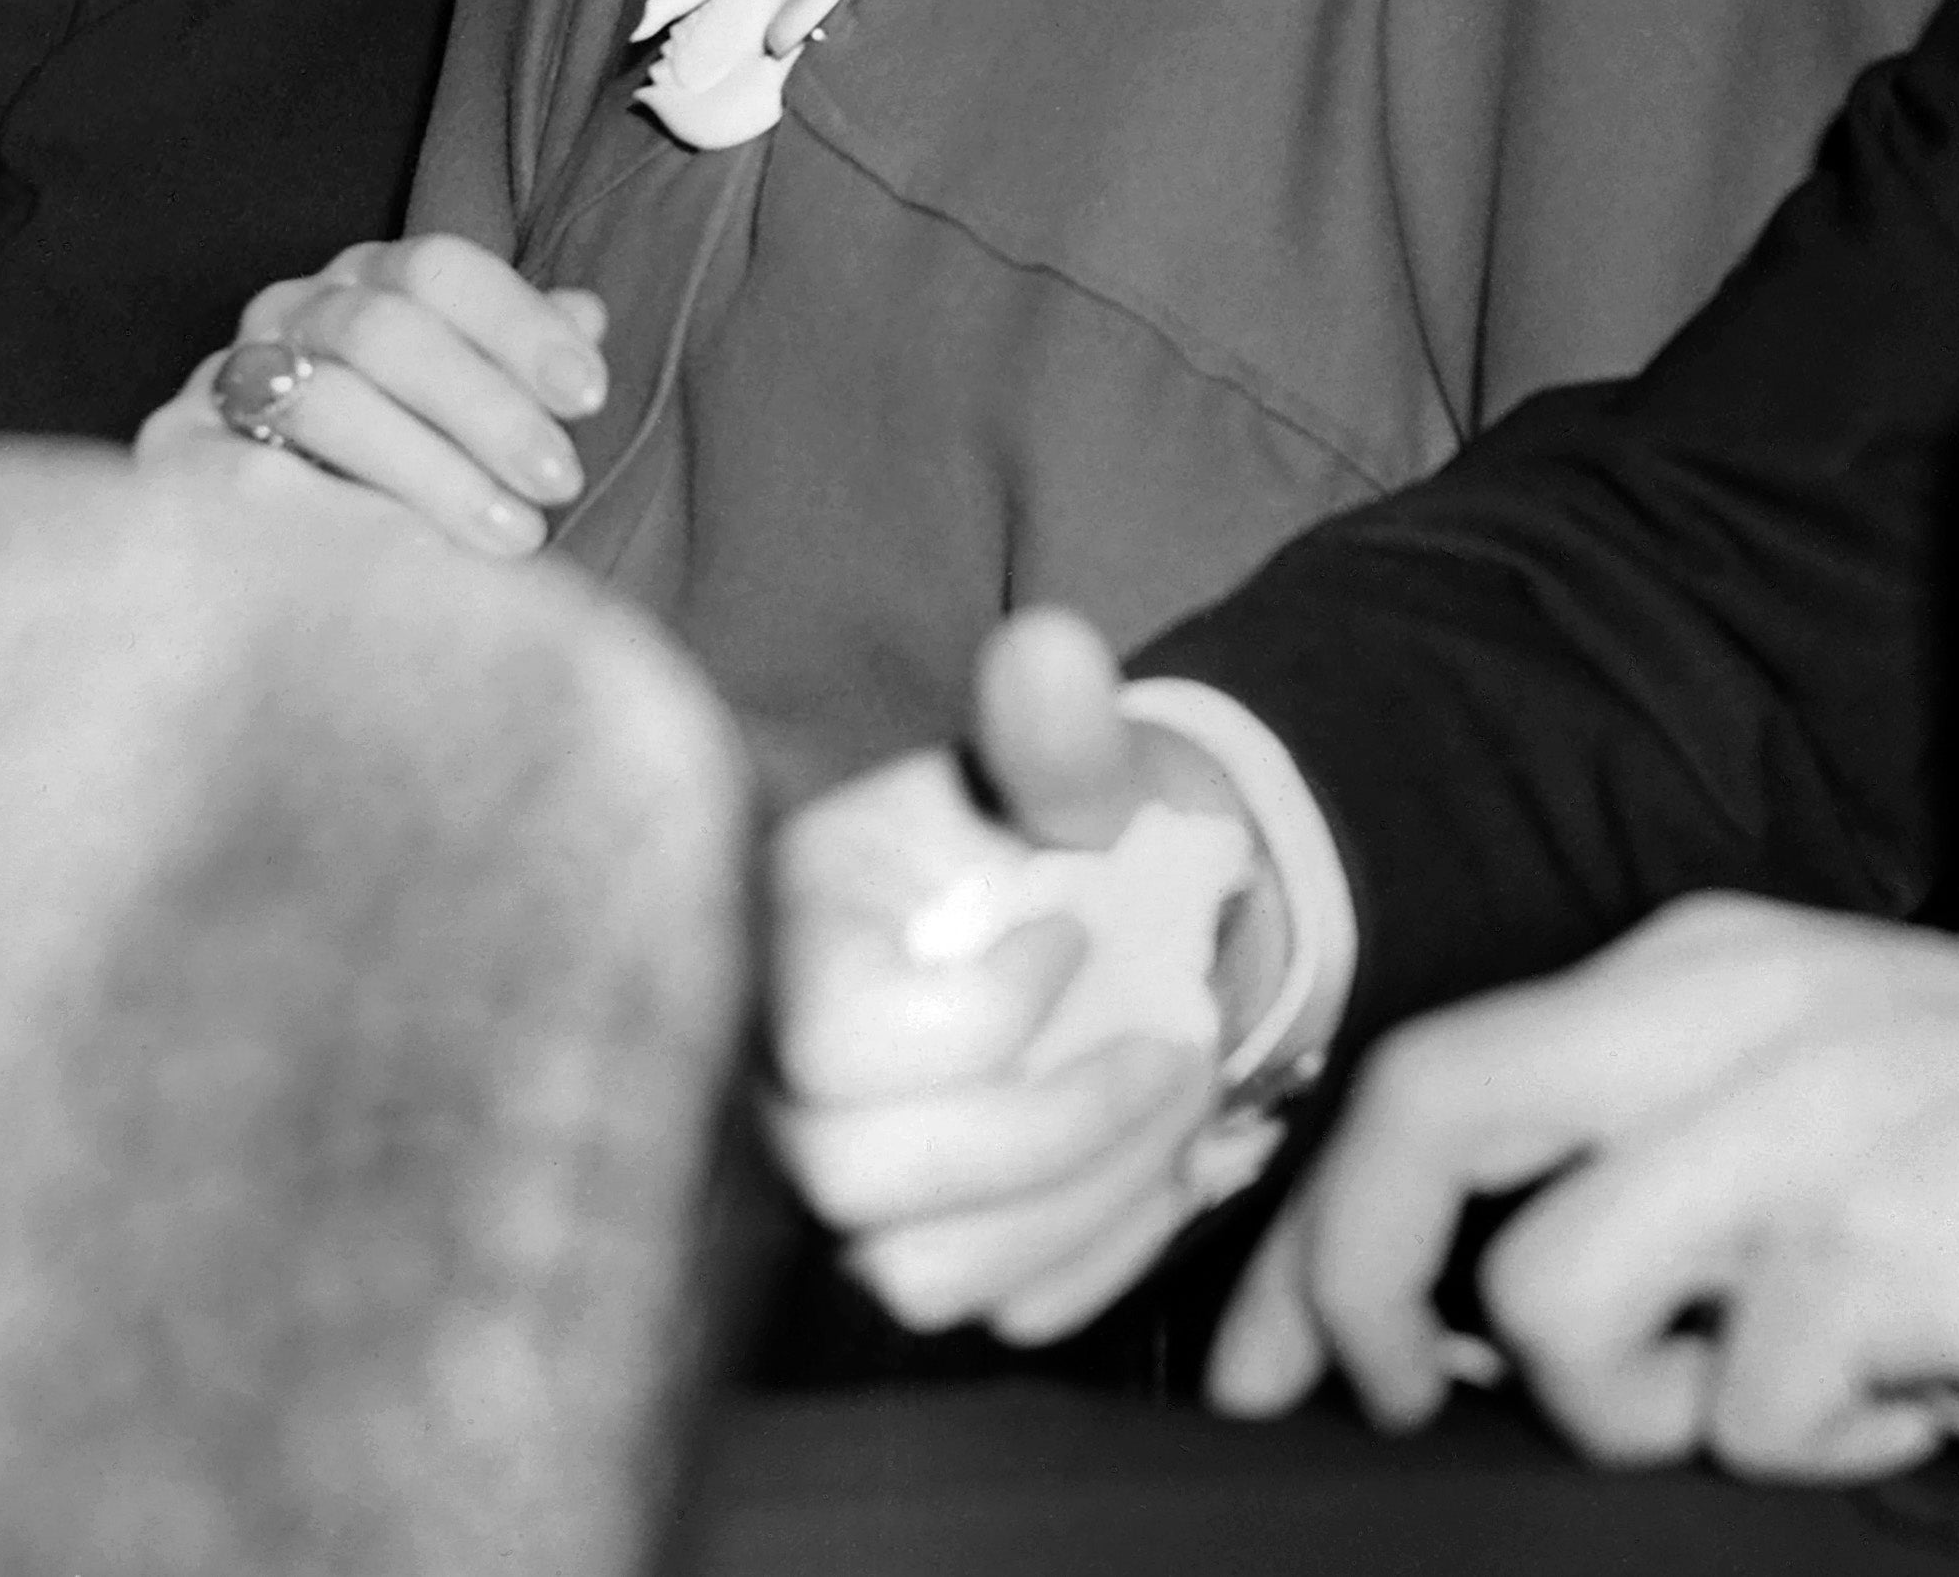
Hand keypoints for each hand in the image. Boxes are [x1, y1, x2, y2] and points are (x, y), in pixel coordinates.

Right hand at [133, 235, 610, 556]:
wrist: (249, 569)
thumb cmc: (396, 472)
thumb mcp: (470, 412)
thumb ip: (518, 364)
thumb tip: (587, 315)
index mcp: (368, 282)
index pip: (440, 270)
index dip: (519, 324)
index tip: (590, 395)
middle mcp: (289, 312)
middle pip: (386, 331)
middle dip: (487, 407)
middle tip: (560, 481)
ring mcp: (222, 379)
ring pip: (327, 401)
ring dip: (432, 471)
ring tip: (512, 538)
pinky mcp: (173, 459)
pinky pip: (258, 482)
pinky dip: (345, 517)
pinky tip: (406, 561)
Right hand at [771, 608, 1282, 1342]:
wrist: (1109, 914)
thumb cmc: (1062, 834)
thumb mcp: (1072, 768)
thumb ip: (1057, 730)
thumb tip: (1048, 648)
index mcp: (784, 937)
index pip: (825, 1041)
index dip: (976, 1012)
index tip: (1081, 932)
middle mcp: (772, 1082)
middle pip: (857, 1181)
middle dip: (1056, 1121)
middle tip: (1178, 1040)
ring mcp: (838, 1191)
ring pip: (925, 1276)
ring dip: (1093, 1192)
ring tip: (1185, 1088)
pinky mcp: (922, 1260)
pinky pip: (1009, 1311)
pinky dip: (1115, 1243)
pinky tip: (1175, 1155)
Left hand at [1219, 897, 1958, 1479]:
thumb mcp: (1823, 1066)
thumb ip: (1666, 1142)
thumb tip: (1479, 1318)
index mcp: (1698, 970)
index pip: (1429, 1069)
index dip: (1311, 1230)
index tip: (1263, 1362)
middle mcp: (1720, 1016)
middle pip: (1422, 1122)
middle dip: (1347, 1289)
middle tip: (1381, 1402)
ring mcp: (1794, 1125)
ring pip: (1551, 1311)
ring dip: (1640, 1408)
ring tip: (1783, 1397)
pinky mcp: (1876, 1245)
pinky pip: (1743, 1411)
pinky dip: (1819, 1445)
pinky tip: (1923, 1397)